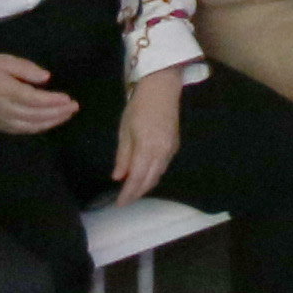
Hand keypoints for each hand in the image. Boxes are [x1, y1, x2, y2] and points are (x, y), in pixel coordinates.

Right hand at [0, 52, 73, 134]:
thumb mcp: (5, 60)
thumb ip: (26, 68)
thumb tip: (46, 78)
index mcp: (4, 90)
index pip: (34, 99)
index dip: (52, 101)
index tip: (68, 98)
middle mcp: (4, 109)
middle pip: (35, 115)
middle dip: (57, 112)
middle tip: (74, 107)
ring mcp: (1, 122)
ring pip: (31, 126)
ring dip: (52, 122)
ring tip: (67, 114)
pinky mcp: (0, 128)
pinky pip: (23, 131)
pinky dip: (40, 127)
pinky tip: (51, 122)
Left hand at [104, 66, 184, 204]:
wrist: (162, 88)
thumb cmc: (138, 106)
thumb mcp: (125, 130)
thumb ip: (123, 156)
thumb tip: (118, 178)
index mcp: (147, 148)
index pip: (137, 178)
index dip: (128, 194)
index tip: (119, 204)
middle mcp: (162, 152)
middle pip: (150, 181)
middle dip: (137, 193)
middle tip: (124, 200)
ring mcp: (171, 149)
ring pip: (158, 175)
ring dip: (146, 185)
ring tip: (133, 190)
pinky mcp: (175, 145)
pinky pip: (163, 166)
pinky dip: (153, 174)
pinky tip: (145, 175)